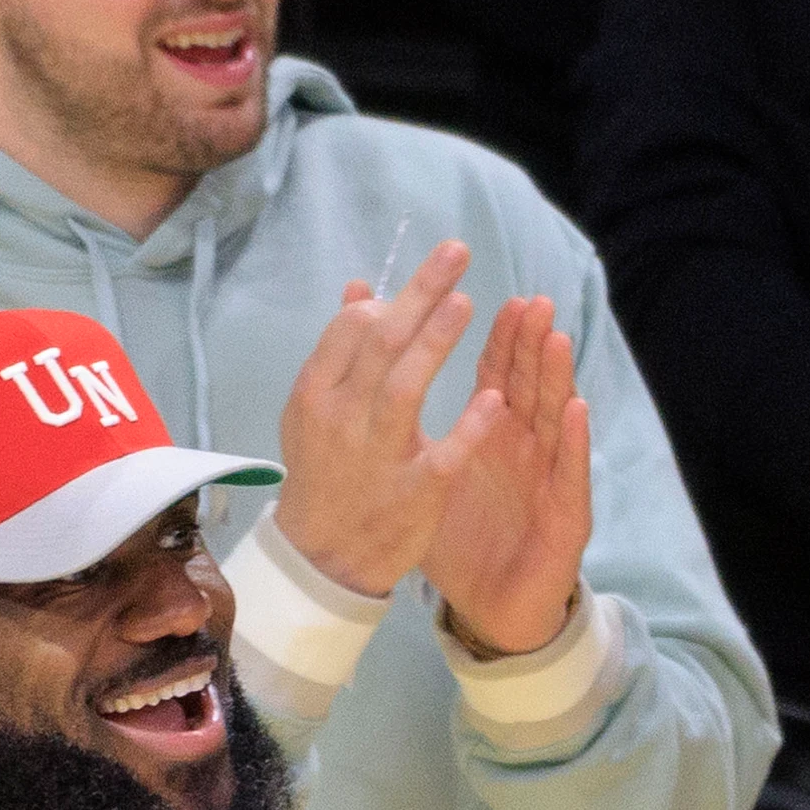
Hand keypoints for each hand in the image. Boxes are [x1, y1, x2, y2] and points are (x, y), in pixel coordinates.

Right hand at [274, 241, 504, 595]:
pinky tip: (493, 399)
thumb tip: (359, 287)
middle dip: (420, 294)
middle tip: (459, 252)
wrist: (321, 557)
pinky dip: (467, 428)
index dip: (388, 300)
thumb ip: (340, 350)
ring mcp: (374, 456)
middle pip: (380, 344)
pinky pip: (441, 456)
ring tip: (468, 304)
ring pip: (404, 389)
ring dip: (436, 344)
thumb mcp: (316, 409)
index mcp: (316, 393)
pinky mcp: (411, 493)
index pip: (350, 329)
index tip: (421, 285)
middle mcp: (341, 419)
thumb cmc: (325, 471)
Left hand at [422, 296, 590, 655]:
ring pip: (556, 420)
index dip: (495, 339)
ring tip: (555, 337)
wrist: (494, 611)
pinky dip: (575, 442)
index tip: (492, 297)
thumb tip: (382, 390)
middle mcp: (527, 453)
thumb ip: (415, 433)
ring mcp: (549, 482)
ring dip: (557, 377)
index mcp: (496, 440)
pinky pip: (570, 475)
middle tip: (532, 299)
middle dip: (530, 343)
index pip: (496, 378)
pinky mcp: (566, 518)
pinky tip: (576, 410)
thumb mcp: (432, 480)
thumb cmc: (466, 542)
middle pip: (529, 387)